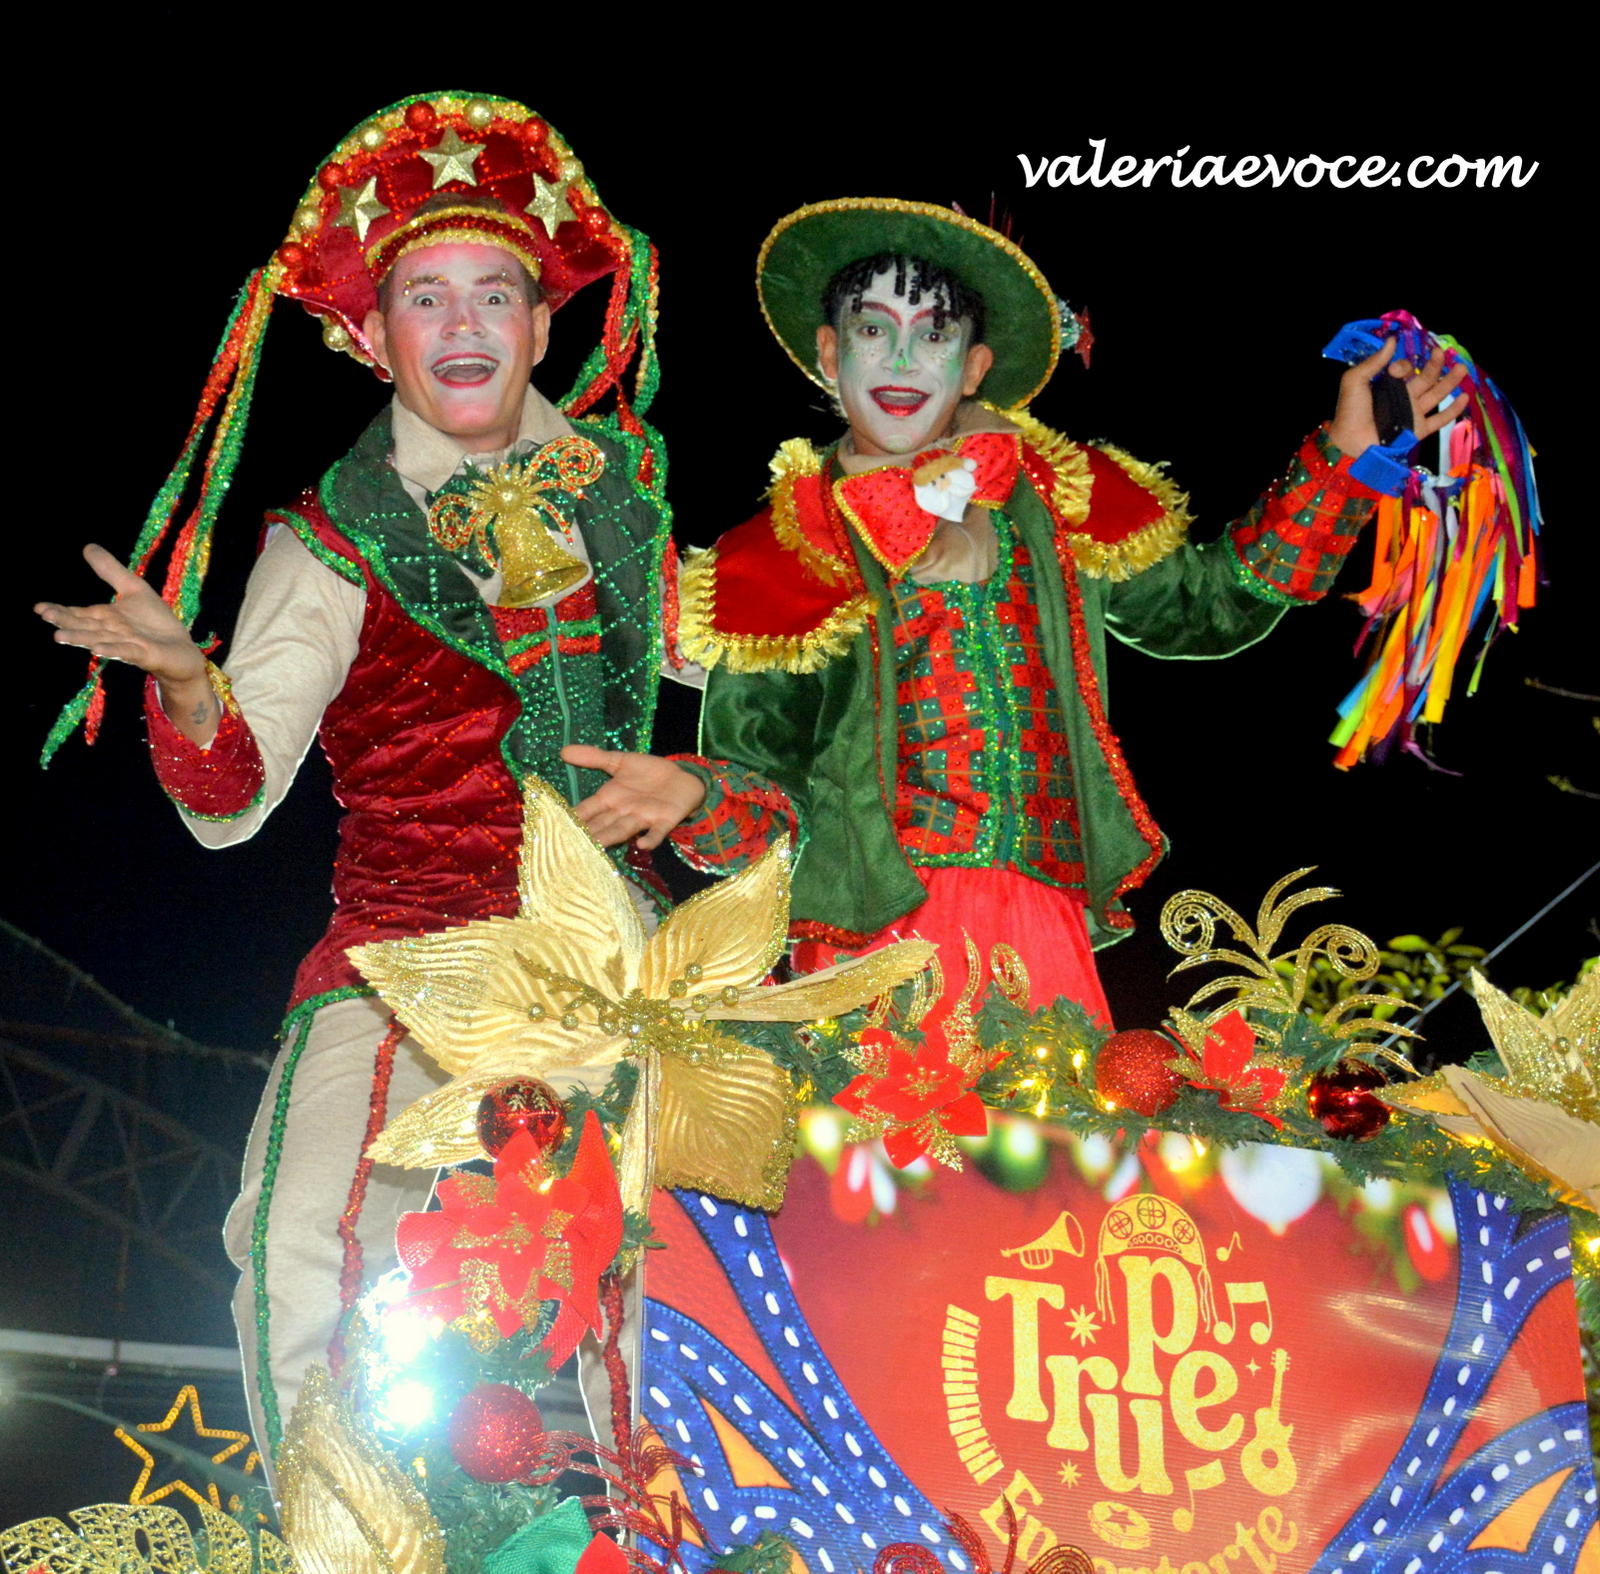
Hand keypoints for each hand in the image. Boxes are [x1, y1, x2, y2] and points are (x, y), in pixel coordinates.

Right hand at [36, 544, 214, 738]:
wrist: (181, 649)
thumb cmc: (155, 622)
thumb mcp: (133, 589)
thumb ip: (110, 570)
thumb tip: (88, 546)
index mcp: (105, 618)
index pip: (77, 614)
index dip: (59, 611)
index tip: (39, 608)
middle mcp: (111, 632)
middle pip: (84, 626)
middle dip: (65, 622)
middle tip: (45, 616)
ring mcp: (126, 645)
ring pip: (100, 640)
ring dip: (81, 638)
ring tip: (59, 636)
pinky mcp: (144, 655)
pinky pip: (126, 652)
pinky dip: (112, 650)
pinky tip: (98, 649)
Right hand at [563, 745, 707, 849]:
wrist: (682, 776)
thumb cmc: (649, 773)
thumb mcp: (620, 761)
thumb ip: (594, 758)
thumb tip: (563, 751)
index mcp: (609, 799)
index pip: (585, 811)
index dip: (571, 818)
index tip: (552, 827)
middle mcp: (622, 812)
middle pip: (600, 825)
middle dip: (587, 836)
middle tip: (568, 848)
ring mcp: (643, 817)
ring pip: (622, 830)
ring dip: (611, 838)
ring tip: (597, 847)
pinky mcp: (665, 820)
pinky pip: (657, 831)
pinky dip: (650, 838)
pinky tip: (642, 844)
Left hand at [1327, 336, 1470, 459]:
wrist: (1351, 443)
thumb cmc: (1350, 412)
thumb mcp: (1355, 381)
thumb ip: (1373, 361)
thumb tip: (1392, 340)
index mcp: (1387, 385)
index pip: (1404, 370)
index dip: (1403, 366)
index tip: (1395, 370)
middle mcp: (1402, 398)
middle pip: (1425, 378)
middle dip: (1435, 365)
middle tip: (1442, 352)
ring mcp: (1412, 413)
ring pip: (1436, 395)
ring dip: (1450, 381)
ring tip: (1462, 368)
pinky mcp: (1418, 429)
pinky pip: (1440, 419)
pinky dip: (1453, 409)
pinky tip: (1465, 397)